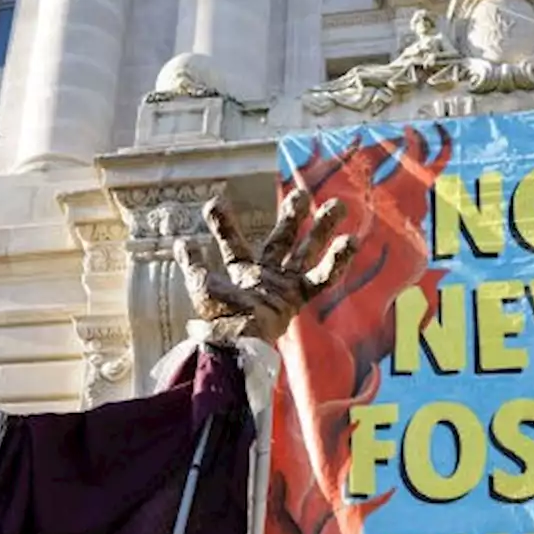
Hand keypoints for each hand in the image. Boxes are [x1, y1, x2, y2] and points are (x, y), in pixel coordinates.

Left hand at [175, 188, 357, 344]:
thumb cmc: (218, 319)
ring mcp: (284, 285)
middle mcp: (266, 276)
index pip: (233, 243)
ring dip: (322, 229)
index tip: (213, 202)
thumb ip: (194, 265)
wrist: (235, 341)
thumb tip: (182, 242)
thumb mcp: (201, 287)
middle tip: (303, 193)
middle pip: (283, 240)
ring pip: (307, 252)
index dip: (223, 224)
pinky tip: (350, 241)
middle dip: (293, 216)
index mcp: (241, 273)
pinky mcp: (297, 297)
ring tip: (337, 205)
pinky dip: (336, 262)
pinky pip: (321, 279)